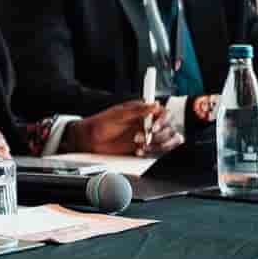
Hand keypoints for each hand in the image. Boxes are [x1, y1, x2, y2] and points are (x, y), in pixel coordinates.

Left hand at [64, 101, 182, 156]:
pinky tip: (138, 151)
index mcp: (142, 112)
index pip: (163, 113)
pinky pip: (155, 152)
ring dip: (157, 145)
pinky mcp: (142, 148)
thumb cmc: (100, 123)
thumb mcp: (118, 114)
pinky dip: (150, 153)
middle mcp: (146, 124)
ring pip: (164, 141)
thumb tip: (154, 105)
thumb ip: (137, 110)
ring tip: (141, 146)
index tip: (153, 127)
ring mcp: (145, 137)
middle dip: (159, 135)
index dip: (162, 120)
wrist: (90, 139)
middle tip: (144, 137)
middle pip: (167, 129)